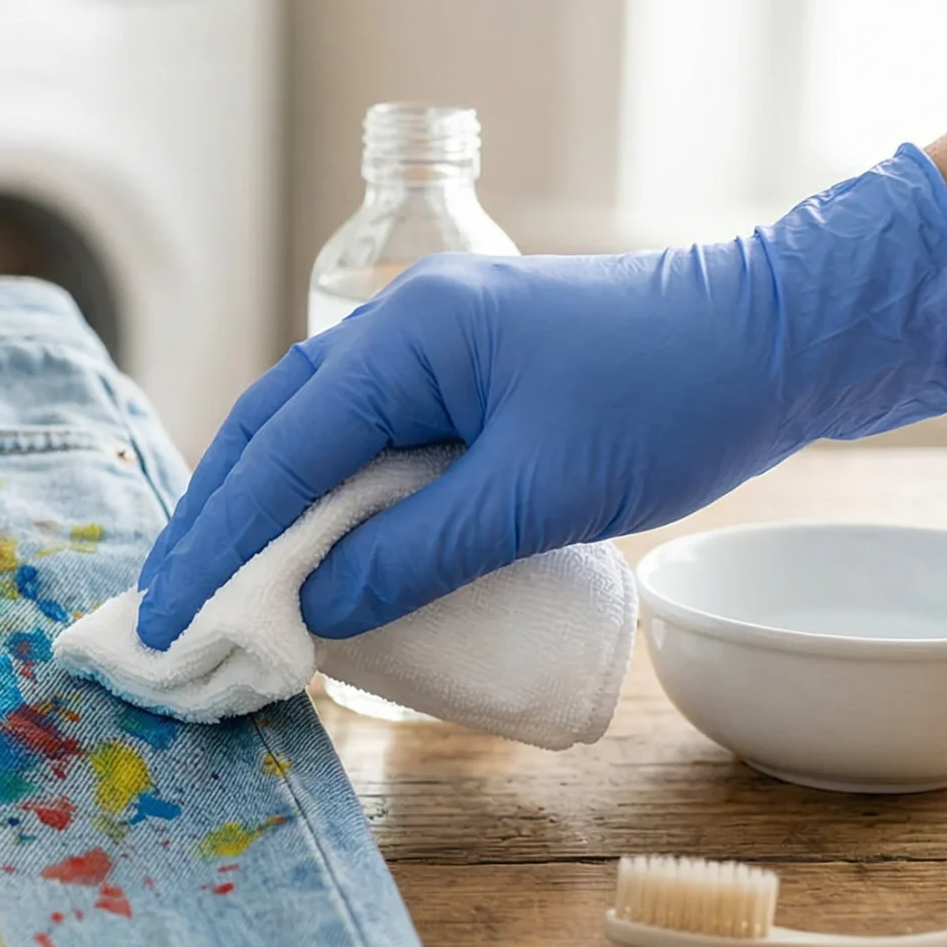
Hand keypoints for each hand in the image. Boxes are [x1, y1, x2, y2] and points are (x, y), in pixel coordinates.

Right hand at [134, 144, 946, 648]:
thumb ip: (417, 552)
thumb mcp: (539, 493)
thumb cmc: (671, 400)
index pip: (279, 452)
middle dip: (212, 522)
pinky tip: (307, 548)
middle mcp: (399, 327)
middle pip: (268, 430)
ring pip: (308, 432)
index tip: (172, 619)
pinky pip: (361, 438)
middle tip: (166, 609)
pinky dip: (317, 496)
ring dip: (258, 510)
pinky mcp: (465, 374)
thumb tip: (313, 611)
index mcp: (406, 336)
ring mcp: (430, 344)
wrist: (780, 335)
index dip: (218, 543)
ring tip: (216, 587)